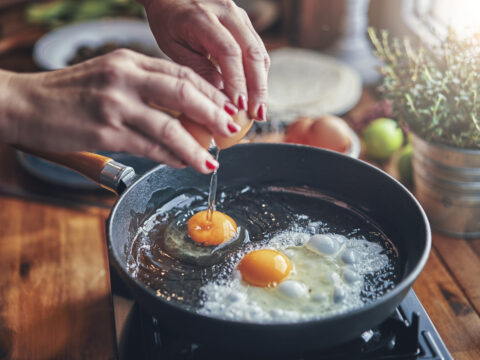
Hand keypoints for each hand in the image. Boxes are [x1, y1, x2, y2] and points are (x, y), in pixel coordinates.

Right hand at [1, 49, 241, 172]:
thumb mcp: (110, 77)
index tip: (226, 107)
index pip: (181, 73)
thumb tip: (182, 112)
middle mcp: (124, 78)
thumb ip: (144, 87)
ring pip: (170, 126)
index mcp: (128, 61)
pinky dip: (171, 157)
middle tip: (231, 129)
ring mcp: (115, 105)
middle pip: (183, 92)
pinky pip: (149, 147)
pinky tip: (183, 163)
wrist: (25, 104)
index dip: (210, 92)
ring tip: (212, 160)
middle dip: (214, 113)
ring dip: (196, 146)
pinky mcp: (105, 132)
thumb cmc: (70, 94)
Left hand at [142, 0, 269, 120]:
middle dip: (257, 88)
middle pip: (252, 53)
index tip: (239, 106)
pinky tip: (255, 95)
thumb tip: (221, 96)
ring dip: (262, 84)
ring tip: (259, 110)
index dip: (237, 81)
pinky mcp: (245, 22)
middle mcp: (227, 12)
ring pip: (259, 52)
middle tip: (257, 114)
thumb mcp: (173, 47)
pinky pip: (257, 50)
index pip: (229, 52)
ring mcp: (239, 15)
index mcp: (202, 17)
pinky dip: (258, 74)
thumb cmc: (168, 22)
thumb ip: (197, 69)